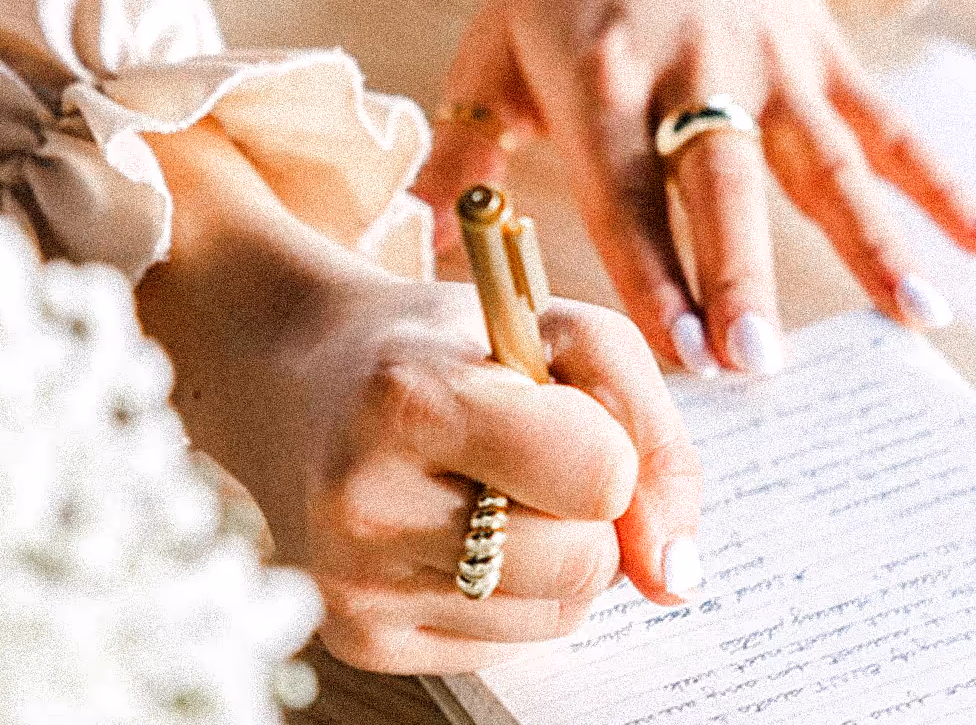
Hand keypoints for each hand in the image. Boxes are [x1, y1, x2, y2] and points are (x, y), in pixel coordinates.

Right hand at [137, 121, 701, 674]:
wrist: (300, 377)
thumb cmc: (446, 348)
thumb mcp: (559, 331)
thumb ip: (651, 433)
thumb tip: (675, 578)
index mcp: (414, 398)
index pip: (598, 476)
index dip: (608, 444)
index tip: (561, 411)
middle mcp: (368, 501)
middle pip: (586, 560)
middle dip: (586, 508)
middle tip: (523, 453)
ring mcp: (356, 584)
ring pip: (558, 613)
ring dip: (556, 552)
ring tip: (487, 488)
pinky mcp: (359, 641)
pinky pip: (511, 644)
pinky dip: (511, 592)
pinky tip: (455, 530)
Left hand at [415, 0, 975, 377]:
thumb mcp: (493, 47)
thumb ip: (460, 156)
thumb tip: (425, 255)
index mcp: (599, 74)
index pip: (622, 184)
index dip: (648, 266)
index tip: (674, 349)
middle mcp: (690, 67)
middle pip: (722, 180)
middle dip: (742, 272)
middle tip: (761, 362)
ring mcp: (768, 60)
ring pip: (824, 159)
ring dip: (871, 241)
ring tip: (918, 319)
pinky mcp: (822, 53)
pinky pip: (888, 124)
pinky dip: (942, 183)